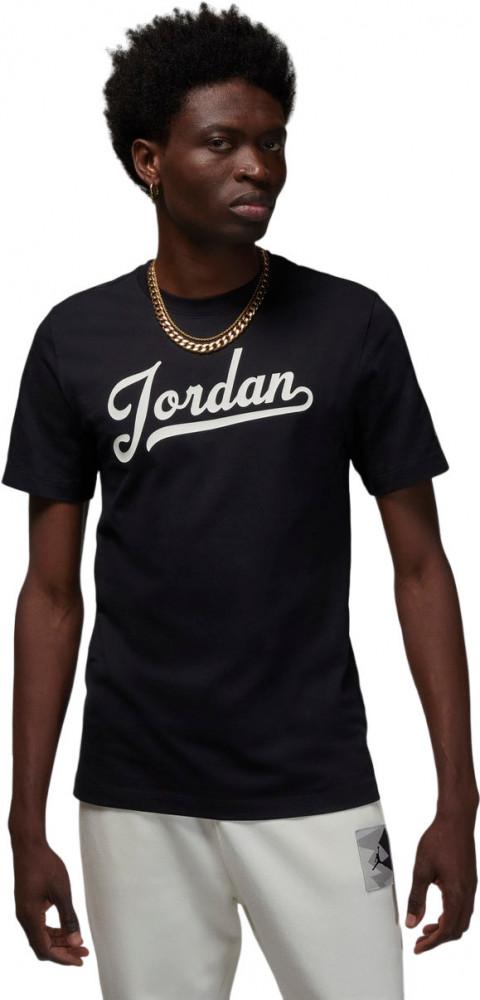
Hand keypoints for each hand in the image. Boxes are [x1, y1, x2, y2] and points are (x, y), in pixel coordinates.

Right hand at [11, 838, 89, 965]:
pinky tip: (67, 929)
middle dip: (63, 952)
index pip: (46, 948)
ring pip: (41, 937)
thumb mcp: (62, 892)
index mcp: (30, 917)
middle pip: (43, 946)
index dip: (63, 958)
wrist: (29, 846)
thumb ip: (69, 917)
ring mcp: (24, 912)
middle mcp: (24, 918)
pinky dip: (53, 931)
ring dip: (59, 942)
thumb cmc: (45, 865)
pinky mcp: (27, 905)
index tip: (80, 960)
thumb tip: (76, 941)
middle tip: (84, 952)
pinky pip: (39, 926)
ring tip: (78, 942)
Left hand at [405, 810, 477, 952]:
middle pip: (458, 929)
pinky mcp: (470, 881)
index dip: (432, 943)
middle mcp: (468, 893)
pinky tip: (438, 911)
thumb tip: (411, 923)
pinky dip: (452, 916)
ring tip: (427, 928)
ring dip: (446, 928)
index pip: (447, 929)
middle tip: (420, 941)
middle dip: (439, 939)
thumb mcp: (421, 869)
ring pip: (463, 919)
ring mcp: (471, 887)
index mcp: (456, 893)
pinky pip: (464, 908)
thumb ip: (416, 898)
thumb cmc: (438, 840)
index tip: (417, 947)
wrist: (456, 820)